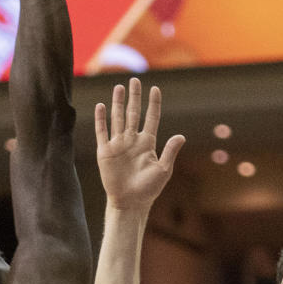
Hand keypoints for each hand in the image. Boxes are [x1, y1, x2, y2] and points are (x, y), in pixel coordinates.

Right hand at [96, 80, 184, 212]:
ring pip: (118, 118)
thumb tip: (181, 136)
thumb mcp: (163, 170)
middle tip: (135, 80)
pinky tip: (101, 106)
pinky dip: (101, 119)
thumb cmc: (149, 190)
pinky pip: (102, 132)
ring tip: (119, 87)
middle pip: (133, 113)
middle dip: (134, 97)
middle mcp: (133, 141)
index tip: (155, 89)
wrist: (130, 203)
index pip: (151, 118)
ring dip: (118, 103)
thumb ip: (170, 152)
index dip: (153, 104)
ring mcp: (118, 145)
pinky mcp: (105, 152)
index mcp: (147, 143)